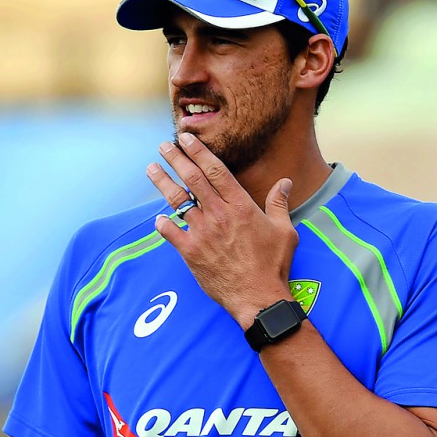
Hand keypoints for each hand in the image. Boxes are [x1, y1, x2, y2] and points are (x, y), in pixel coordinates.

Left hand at [147, 133, 297, 327]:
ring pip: (178, 201)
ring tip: (151, 169)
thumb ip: (279, 204)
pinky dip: (163, 223)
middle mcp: (219, 215)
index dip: (199, 152)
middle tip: (163, 146)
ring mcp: (202, 233)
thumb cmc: (273, 265)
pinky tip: (158, 217)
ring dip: (163, 183)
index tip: (186, 139)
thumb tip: (284, 182)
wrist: (258, 297)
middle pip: (193, 180)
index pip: (215, 171)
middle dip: (176, 159)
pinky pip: (170, 233)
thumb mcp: (284, 231)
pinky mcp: (191, 252)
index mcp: (241, 206)